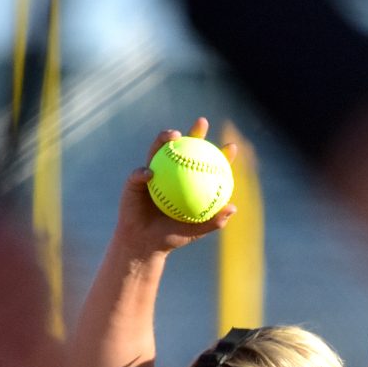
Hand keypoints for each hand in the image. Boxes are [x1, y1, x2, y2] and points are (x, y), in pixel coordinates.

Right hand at [113, 116, 236, 257]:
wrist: (144, 243)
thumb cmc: (171, 236)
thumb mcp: (194, 231)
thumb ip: (213, 222)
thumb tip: (233, 208)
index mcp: (187, 182)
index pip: (206, 164)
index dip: (220, 154)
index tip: (231, 148)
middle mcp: (171, 172)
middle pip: (184, 147)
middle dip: (195, 132)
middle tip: (202, 123)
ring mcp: (152, 173)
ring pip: (158, 151)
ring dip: (165, 139)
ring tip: (174, 135)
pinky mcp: (134, 180)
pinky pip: (139, 175)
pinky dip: (144, 173)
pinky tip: (150, 174)